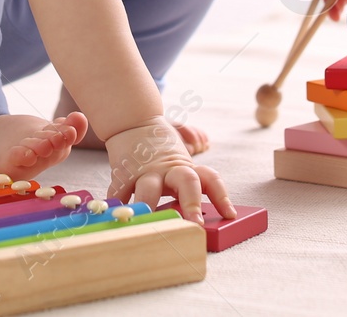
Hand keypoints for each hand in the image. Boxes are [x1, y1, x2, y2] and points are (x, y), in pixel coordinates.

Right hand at [103, 117, 236, 222]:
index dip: (221, 196)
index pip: (210, 179)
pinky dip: (119, 205)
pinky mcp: (124, 173)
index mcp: (185, 168)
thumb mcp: (178, 161)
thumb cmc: (159, 148)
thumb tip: (197, 203)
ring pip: (149, 190)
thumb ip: (187, 184)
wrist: (133, 121)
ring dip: (149, 207)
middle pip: (187, 182)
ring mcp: (145, 172)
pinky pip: (120, 192)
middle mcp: (168, 170)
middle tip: (195, 223)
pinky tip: (117, 215)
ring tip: (148, 224)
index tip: (229, 214)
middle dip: (192, 203)